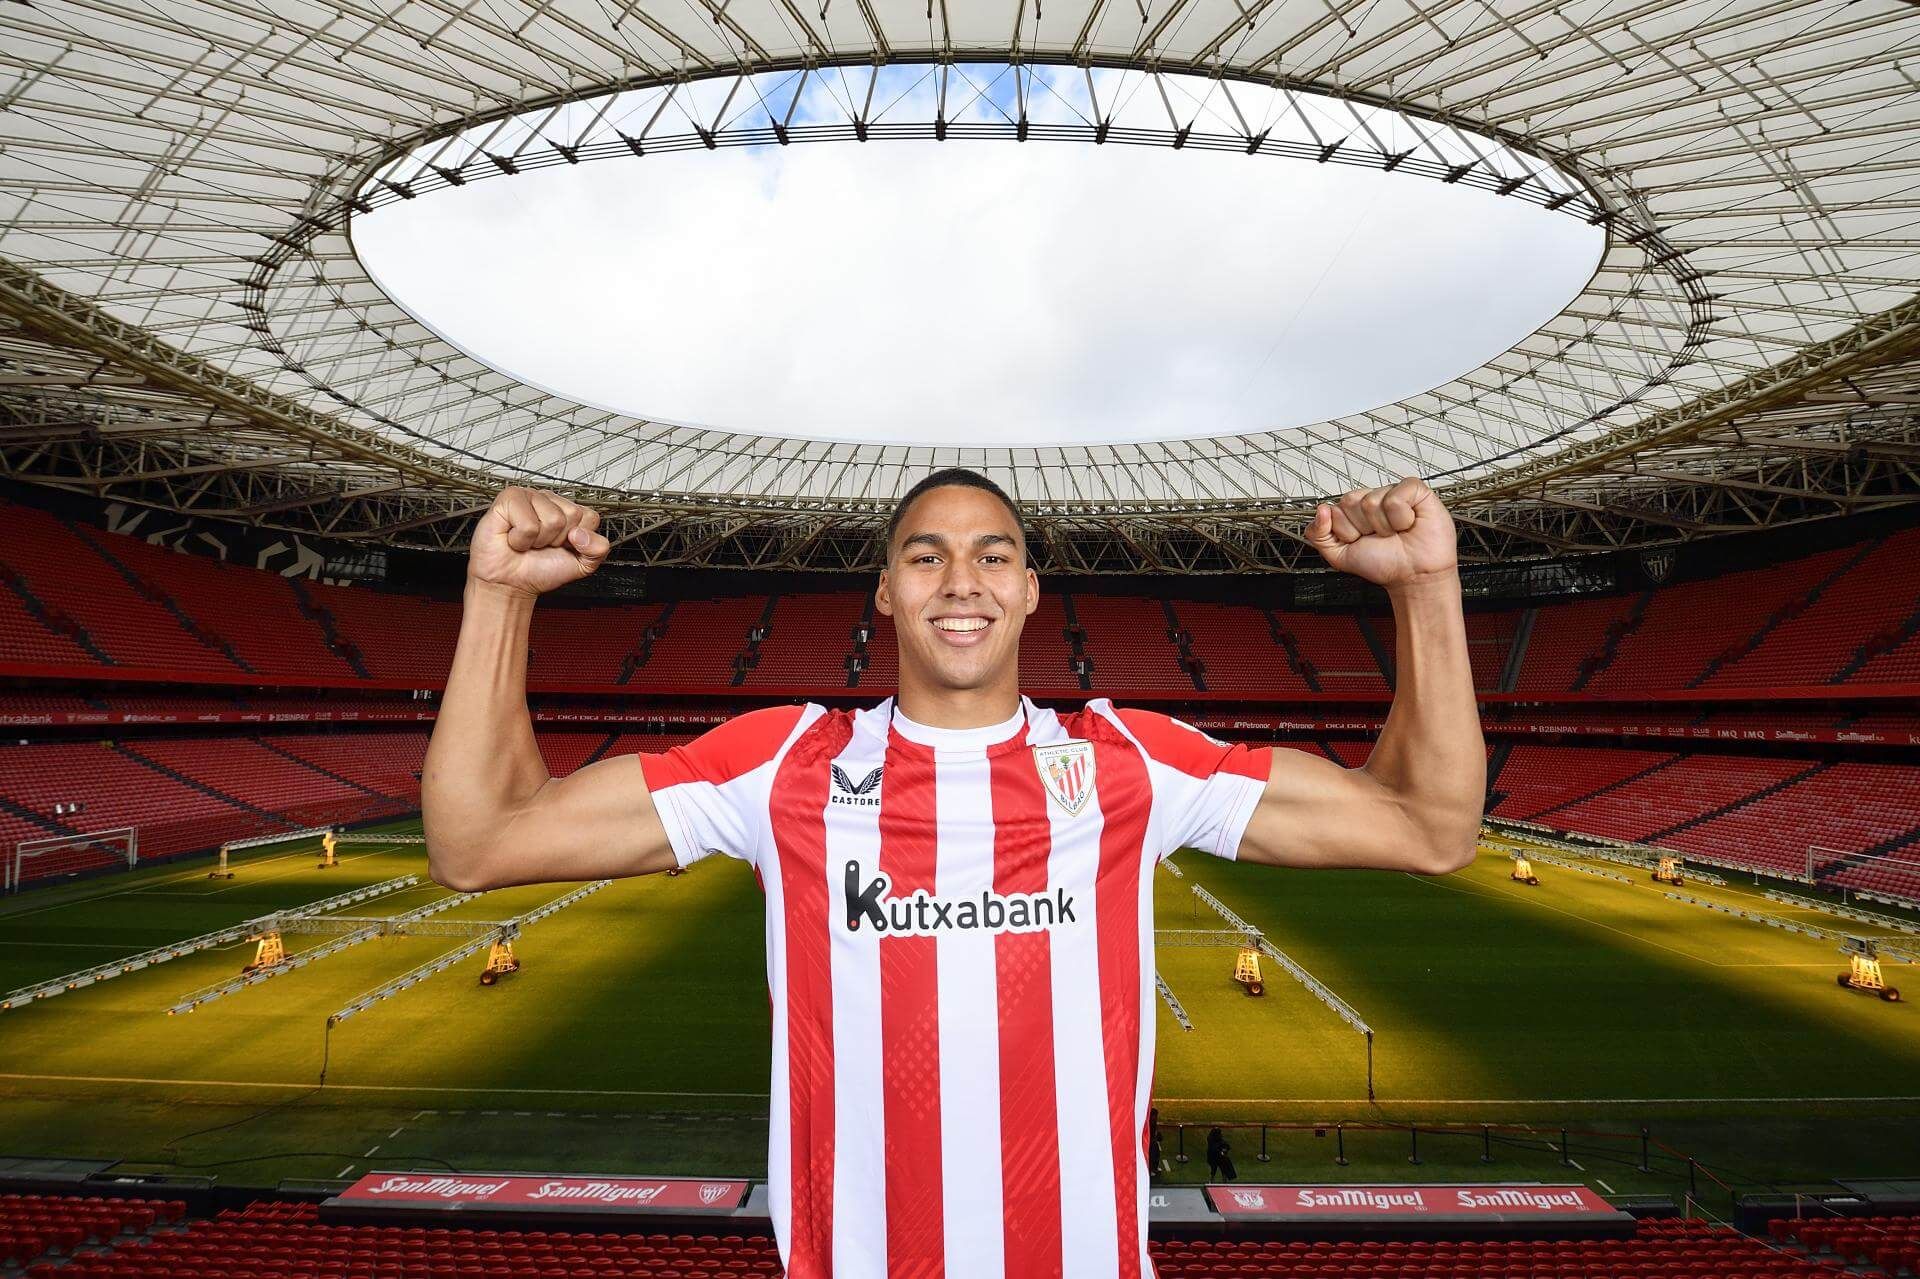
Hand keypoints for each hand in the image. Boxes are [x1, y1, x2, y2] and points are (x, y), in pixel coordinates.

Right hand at [468, 486, 609, 596]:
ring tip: (528, 542)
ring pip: (553, 519)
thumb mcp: (582, 565)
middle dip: (557, 539)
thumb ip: (598, 550)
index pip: (590, 517)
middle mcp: (550, 500)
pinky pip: (528, 524)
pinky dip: (521, 539)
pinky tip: (514, 538)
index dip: (577, 539)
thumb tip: (584, 534)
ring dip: (538, 540)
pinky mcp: (509, 499)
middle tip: (541, 544)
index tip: (562, 546)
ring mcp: (530, 496)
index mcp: (568, 510)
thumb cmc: (539, 570)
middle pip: (573, 515)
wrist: (511, 583)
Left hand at [1304, 477, 1456, 588]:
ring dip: (1384, 526)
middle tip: (1380, 537)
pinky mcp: (1414, 491)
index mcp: (1353, 511)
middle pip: (1350, 501)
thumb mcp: (1340, 556)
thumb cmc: (1385, 564)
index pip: (1335, 509)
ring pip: (1372, 501)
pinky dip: (1401, 518)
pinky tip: (1408, 523)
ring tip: (1395, 532)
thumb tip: (1321, 510)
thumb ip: (1318, 535)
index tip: (1361, 540)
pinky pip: (1395, 498)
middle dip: (1363, 528)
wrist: (1414, 576)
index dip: (1347, 531)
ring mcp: (1392, 492)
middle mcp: (1371, 499)